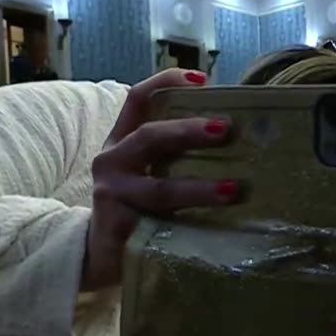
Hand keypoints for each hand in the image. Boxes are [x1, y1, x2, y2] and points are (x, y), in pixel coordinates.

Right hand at [81, 68, 236, 291]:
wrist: (100, 256)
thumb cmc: (136, 207)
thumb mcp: (147, 172)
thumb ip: (174, 153)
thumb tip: (235, 134)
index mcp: (122, 141)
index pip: (138, 100)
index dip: (166, 82)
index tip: (202, 79)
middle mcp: (112, 162)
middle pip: (149, 137)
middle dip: (188, 131)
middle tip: (225, 129)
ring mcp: (113, 196)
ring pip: (160, 188)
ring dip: (199, 188)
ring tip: (233, 189)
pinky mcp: (120, 229)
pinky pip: (159, 225)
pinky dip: (189, 225)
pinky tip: (214, 227)